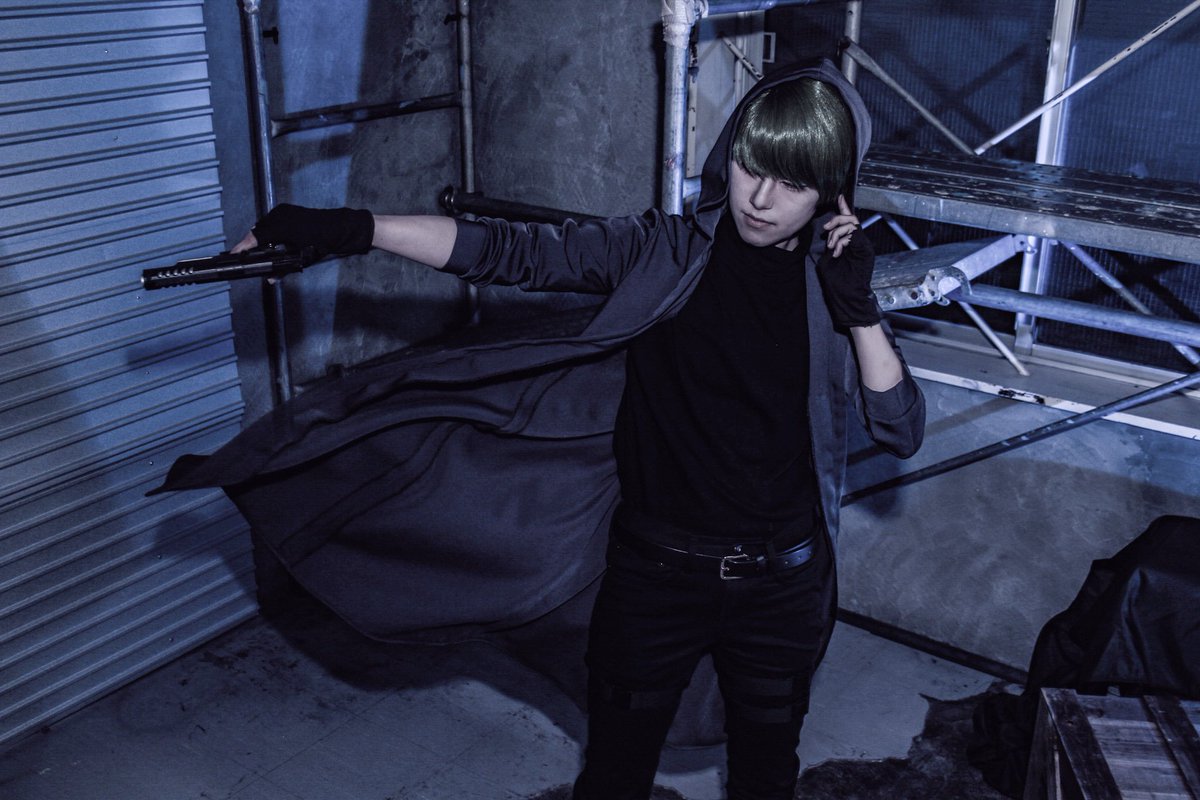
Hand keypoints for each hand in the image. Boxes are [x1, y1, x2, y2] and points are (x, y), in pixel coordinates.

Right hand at [231, 203, 373, 256]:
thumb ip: (283, 269)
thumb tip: (271, 280)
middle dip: (250, 243)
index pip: (255, 237)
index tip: (234, 254)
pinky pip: (271, 220)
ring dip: (259, 236)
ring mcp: (283, 210)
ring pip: (263, 225)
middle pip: (257, 230)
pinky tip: (268, 240)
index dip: (242, 246)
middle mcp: (279, 216)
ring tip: (255, 250)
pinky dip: (267, 230)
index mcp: (280, 227)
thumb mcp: (302, 259)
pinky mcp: (287, 209)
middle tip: (244, 256)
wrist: (339, 227)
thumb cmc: (322, 243)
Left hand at [817, 195, 880, 328]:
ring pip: (851, 223)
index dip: (844, 208)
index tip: (840, 196)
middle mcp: (859, 243)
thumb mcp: (828, 260)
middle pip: (850, 218)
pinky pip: (854, 232)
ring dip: (837, 232)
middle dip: (836, 220)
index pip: (849, 222)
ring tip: (831, 247)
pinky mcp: (865, 249)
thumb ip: (830, 245)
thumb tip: (828, 233)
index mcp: (851, 244)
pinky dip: (841, 239)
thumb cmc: (838, 283)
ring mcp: (864, 245)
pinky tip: (837, 251)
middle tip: (826, 230)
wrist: (847, 297)